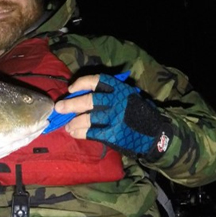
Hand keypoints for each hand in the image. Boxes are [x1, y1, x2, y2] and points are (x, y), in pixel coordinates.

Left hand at [55, 73, 169, 156]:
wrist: (156, 135)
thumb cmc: (139, 115)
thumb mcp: (129, 98)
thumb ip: (111, 95)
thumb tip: (81, 96)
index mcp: (120, 90)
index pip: (98, 81)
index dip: (82, 83)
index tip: (71, 88)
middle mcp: (117, 101)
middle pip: (88, 100)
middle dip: (70, 104)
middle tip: (59, 107)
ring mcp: (115, 118)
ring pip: (87, 118)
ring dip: (73, 122)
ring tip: (67, 126)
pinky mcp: (113, 134)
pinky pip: (90, 132)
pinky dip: (79, 133)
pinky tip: (73, 133)